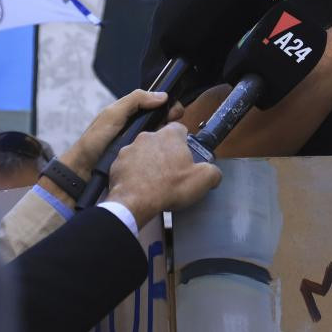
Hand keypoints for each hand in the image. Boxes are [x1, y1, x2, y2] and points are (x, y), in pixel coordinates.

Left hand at [60, 89, 183, 178]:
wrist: (82, 172)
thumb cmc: (93, 142)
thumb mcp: (113, 115)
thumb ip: (135, 101)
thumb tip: (162, 96)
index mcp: (130, 113)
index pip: (156, 105)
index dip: (168, 106)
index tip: (176, 111)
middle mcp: (136, 128)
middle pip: (162, 121)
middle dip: (171, 121)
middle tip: (175, 126)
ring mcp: (138, 145)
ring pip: (160, 138)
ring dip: (167, 138)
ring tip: (171, 140)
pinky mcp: (140, 160)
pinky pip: (156, 154)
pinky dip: (161, 152)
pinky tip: (165, 154)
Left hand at [106, 123, 222, 227]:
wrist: (135, 202)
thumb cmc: (168, 187)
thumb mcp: (203, 180)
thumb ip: (213, 172)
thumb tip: (214, 174)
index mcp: (170, 134)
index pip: (180, 129)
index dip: (185, 143)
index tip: (186, 156)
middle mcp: (148, 136)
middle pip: (161, 140)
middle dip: (166, 152)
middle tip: (172, 171)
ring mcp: (130, 148)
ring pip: (143, 151)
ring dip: (148, 162)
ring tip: (155, 181)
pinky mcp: (117, 163)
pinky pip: (128, 164)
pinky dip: (134, 172)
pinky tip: (140, 186)